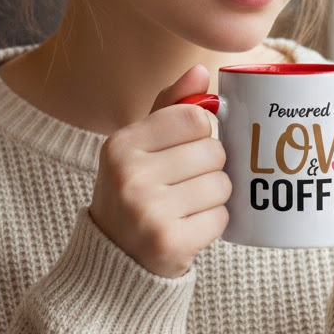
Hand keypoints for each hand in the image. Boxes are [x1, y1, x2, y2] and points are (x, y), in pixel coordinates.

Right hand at [89, 65, 230, 278]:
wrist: (112, 262)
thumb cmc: (134, 193)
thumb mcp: (140, 147)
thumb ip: (170, 107)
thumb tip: (200, 71)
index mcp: (120, 144)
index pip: (195, 117)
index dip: (202, 133)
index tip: (186, 149)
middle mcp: (129, 175)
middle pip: (214, 151)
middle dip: (210, 168)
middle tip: (184, 184)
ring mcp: (148, 211)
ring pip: (222, 185)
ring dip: (214, 197)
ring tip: (186, 206)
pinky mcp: (170, 243)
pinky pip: (221, 218)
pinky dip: (213, 223)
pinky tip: (188, 227)